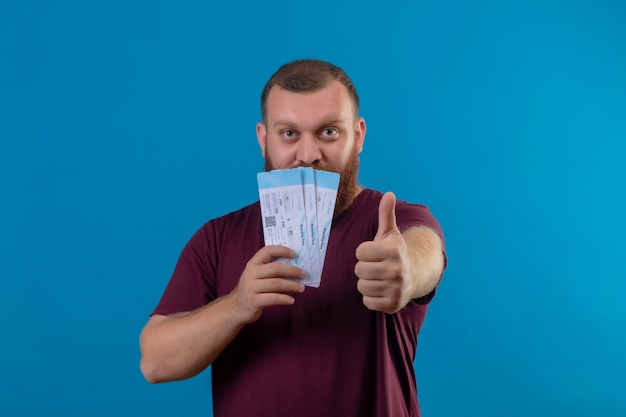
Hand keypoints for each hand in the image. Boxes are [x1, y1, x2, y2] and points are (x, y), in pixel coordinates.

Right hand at [232, 245, 305, 323]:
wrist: (236, 308)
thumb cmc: (252, 289)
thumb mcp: (256, 275)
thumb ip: (269, 269)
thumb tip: (294, 266)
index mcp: (252, 264)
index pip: (267, 251)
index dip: (281, 250)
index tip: (294, 254)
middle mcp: (250, 273)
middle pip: (275, 268)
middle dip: (292, 270)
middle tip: (303, 274)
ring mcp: (251, 287)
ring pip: (276, 284)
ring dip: (292, 285)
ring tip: (301, 288)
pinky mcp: (253, 301)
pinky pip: (273, 299)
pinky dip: (285, 299)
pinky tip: (291, 300)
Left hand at [355, 192, 411, 313]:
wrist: (415, 276)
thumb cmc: (394, 253)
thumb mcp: (390, 233)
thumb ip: (386, 214)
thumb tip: (389, 194)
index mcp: (393, 251)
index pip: (359, 253)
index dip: (364, 253)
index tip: (375, 253)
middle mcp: (397, 270)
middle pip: (358, 270)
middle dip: (364, 268)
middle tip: (377, 267)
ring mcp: (396, 288)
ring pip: (362, 286)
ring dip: (367, 283)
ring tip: (380, 278)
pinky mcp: (393, 304)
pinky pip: (367, 301)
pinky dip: (371, 298)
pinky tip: (382, 290)